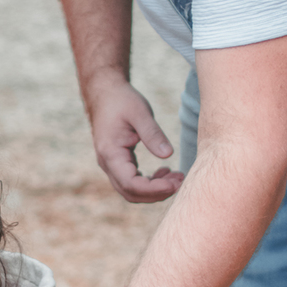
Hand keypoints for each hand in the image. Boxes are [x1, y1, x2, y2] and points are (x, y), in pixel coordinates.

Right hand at [89, 78, 183, 204]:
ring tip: (177, 176)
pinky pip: (132, 182)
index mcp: (110, 153)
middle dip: (157, 193)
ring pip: (131, 191)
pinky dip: (150, 182)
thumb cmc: (121, 100)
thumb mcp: (140, 112)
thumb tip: (168, 155)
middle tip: (181, 182)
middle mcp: (107, 164)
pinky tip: (165, 171)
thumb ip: (153, 134)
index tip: (175, 182)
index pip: (131, 184)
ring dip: (155, 190)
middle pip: (131, 193)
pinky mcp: (118, 163)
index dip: (154, 189)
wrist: (104, 93)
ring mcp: (111, 165)